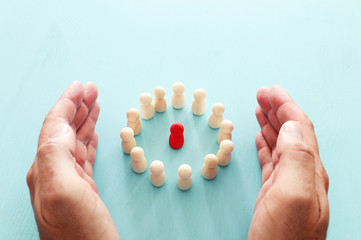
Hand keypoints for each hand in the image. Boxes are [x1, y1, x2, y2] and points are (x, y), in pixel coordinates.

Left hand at [26, 82, 119, 238]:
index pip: (54, 127)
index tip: (80, 86)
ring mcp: (68, 182)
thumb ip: (55, 154)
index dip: (67, 104)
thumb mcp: (63, 192)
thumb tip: (62, 126)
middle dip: (77, 106)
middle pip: (64, 129)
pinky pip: (84, 156)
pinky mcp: (82, 191)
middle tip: (91, 89)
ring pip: (75, 141)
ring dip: (84, 120)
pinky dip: (89, 140)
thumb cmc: (79, 235)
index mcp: (46, 169)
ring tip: (95, 103)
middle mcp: (53, 173)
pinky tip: (93, 133)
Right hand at [248, 86, 328, 238]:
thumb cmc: (284, 238)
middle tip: (262, 94)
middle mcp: (303, 175)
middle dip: (278, 110)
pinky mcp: (275, 194)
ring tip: (260, 110)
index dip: (286, 106)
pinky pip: (273, 161)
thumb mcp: (293, 195)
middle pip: (292, 132)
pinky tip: (261, 137)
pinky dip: (266, 145)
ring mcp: (289, 185)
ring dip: (272, 124)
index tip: (271, 90)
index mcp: (309, 171)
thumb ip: (297, 158)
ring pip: (282, 144)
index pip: (300, 129)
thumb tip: (291, 127)